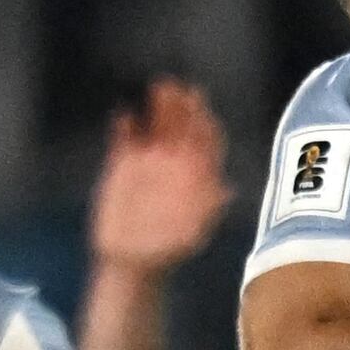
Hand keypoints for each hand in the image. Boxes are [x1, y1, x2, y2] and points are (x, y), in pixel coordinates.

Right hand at [90, 78, 232, 272]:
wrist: (131, 262)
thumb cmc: (168, 251)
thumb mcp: (192, 235)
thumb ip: (208, 212)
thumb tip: (227, 190)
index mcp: (196, 173)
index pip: (205, 139)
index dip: (204, 120)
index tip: (201, 106)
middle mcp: (175, 161)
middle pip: (182, 125)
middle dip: (182, 104)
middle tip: (177, 88)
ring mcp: (149, 160)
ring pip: (156, 125)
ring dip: (158, 106)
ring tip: (156, 89)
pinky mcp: (123, 164)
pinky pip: (125, 138)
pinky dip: (124, 126)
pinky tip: (124, 116)